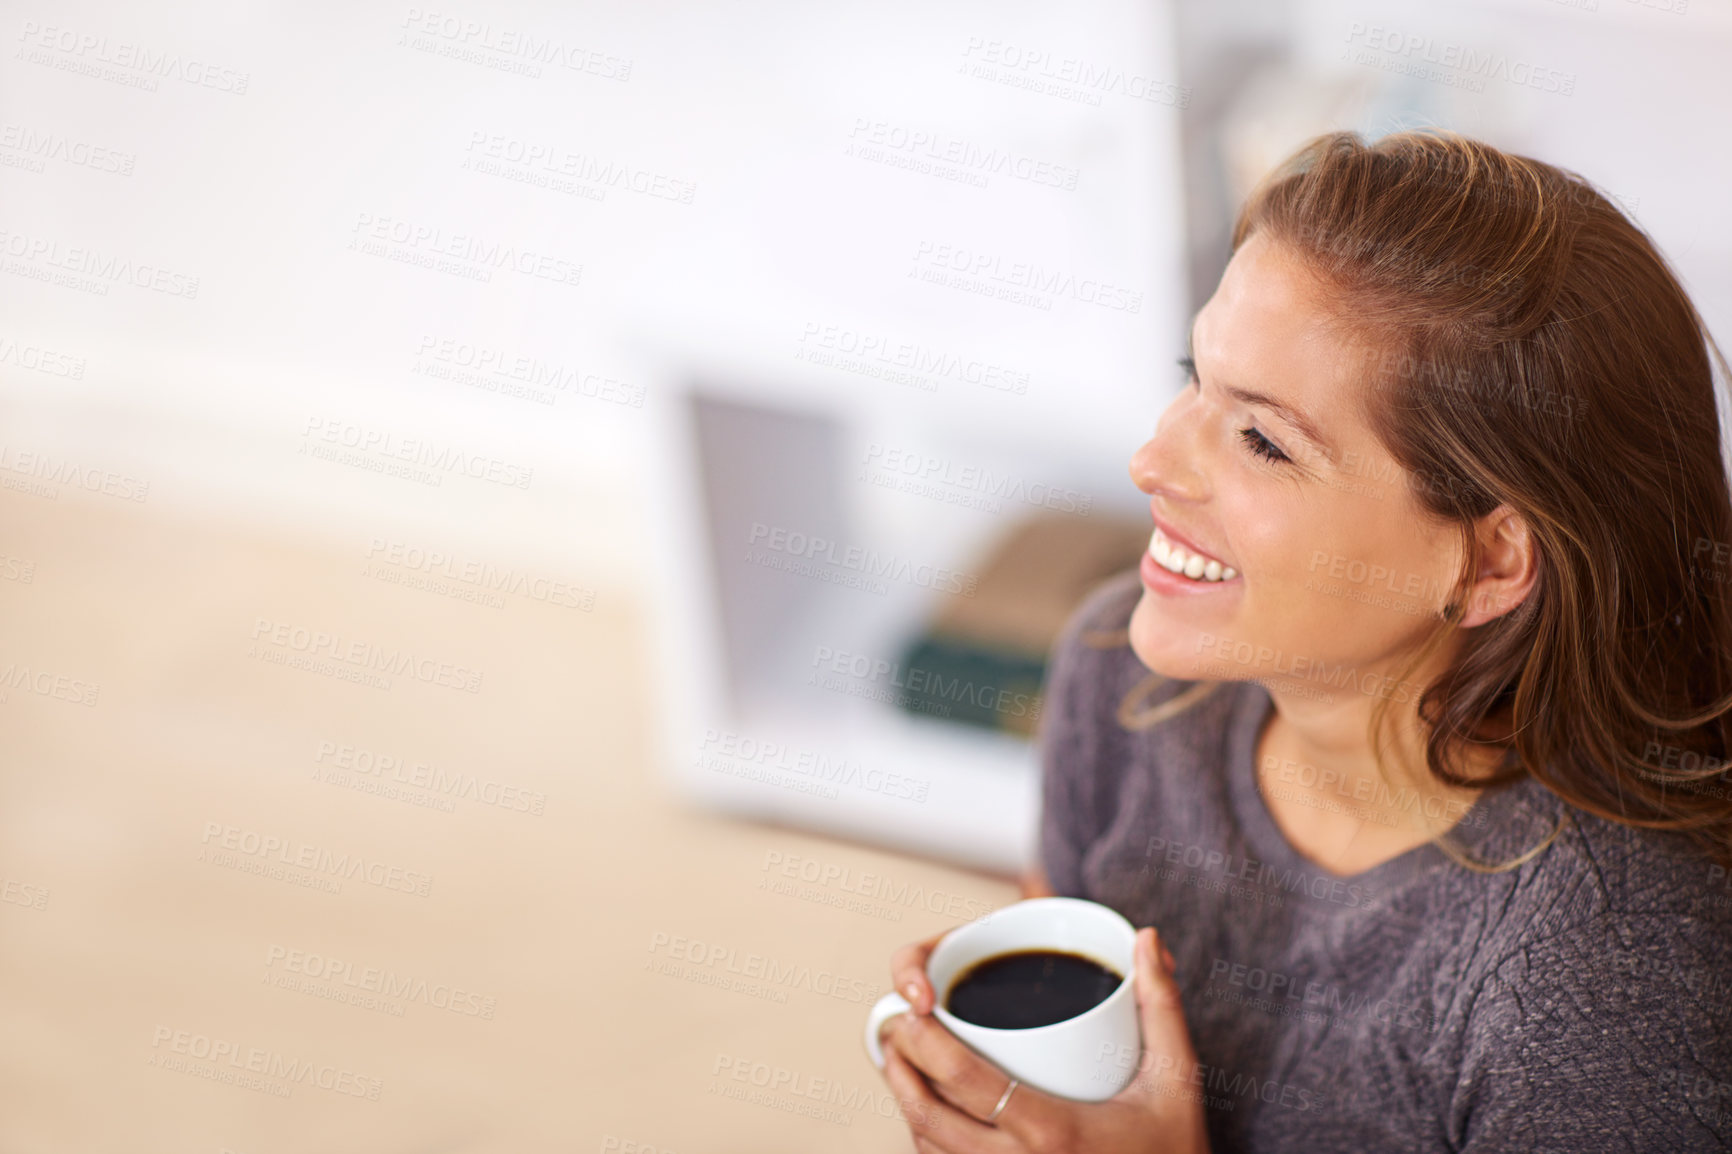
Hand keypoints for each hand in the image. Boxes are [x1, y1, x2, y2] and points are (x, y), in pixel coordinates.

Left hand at [876, 926, 1208, 1152]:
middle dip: (900, 1067)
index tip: (910, 1007)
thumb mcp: (1177, 1077)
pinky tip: (928, 1107)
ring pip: (930, 1148)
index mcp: (1053, 1130)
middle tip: (896, 1027)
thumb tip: (1146, 938)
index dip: (925, 1042)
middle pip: (931, 1116)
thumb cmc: (1175, 1148)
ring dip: (906, 1102)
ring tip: (900, 1059)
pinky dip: (926, 1138)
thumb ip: (1160, 1003)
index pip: (965, 1081)